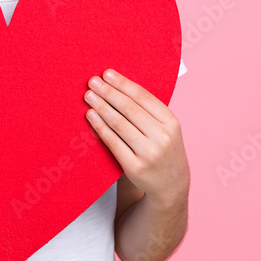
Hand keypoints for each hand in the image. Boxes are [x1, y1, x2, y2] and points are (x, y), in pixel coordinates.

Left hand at [83, 68, 189, 209]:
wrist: (171, 187)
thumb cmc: (164, 150)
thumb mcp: (167, 129)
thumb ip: (149, 112)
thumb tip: (118, 86)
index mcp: (172, 123)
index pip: (144, 97)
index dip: (123, 84)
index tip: (107, 74)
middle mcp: (163, 137)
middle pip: (129, 108)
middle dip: (108, 92)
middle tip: (92, 82)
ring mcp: (149, 153)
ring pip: (119, 124)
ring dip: (101, 107)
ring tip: (88, 96)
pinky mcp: (135, 167)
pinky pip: (113, 142)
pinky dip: (100, 127)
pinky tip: (91, 116)